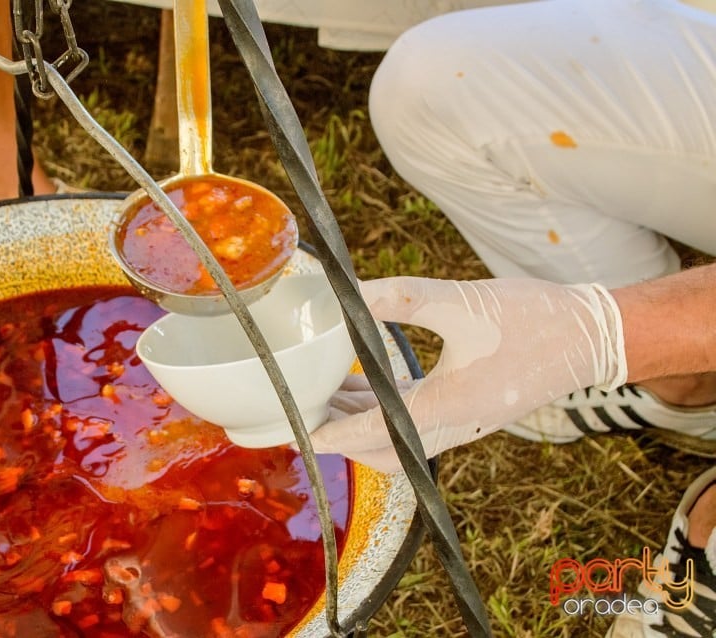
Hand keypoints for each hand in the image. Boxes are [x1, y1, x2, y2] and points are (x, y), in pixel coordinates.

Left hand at [309, 276, 626, 471]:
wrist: (592, 337)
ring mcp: (461, 423)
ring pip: (396, 441)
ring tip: (321, 397)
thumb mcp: (463, 300)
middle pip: (380, 450)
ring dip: (358, 426)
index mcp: (448, 407)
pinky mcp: (467, 412)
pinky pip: (413, 425)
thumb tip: (348, 291)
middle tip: (302, 414)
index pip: (375, 433)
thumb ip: (402, 297)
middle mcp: (452, 426)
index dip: (333, 434)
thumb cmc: (534, 318)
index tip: (299, 431)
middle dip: (338, 438)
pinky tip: (359, 384)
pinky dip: (382, 412)